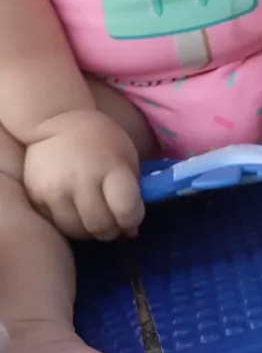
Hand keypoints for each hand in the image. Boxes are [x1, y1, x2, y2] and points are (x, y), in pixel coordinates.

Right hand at [23, 110, 144, 239]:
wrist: (55, 121)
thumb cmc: (100, 140)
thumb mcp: (126, 155)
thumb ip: (132, 190)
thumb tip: (131, 232)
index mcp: (110, 166)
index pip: (126, 209)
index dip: (133, 220)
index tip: (132, 218)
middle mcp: (82, 179)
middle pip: (101, 225)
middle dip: (112, 231)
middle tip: (114, 224)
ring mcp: (56, 188)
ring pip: (77, 231)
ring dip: (90, 231)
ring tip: (95, 218)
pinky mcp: (36, 196)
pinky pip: (56, 224)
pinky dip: (69, 223)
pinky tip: (75, 209)